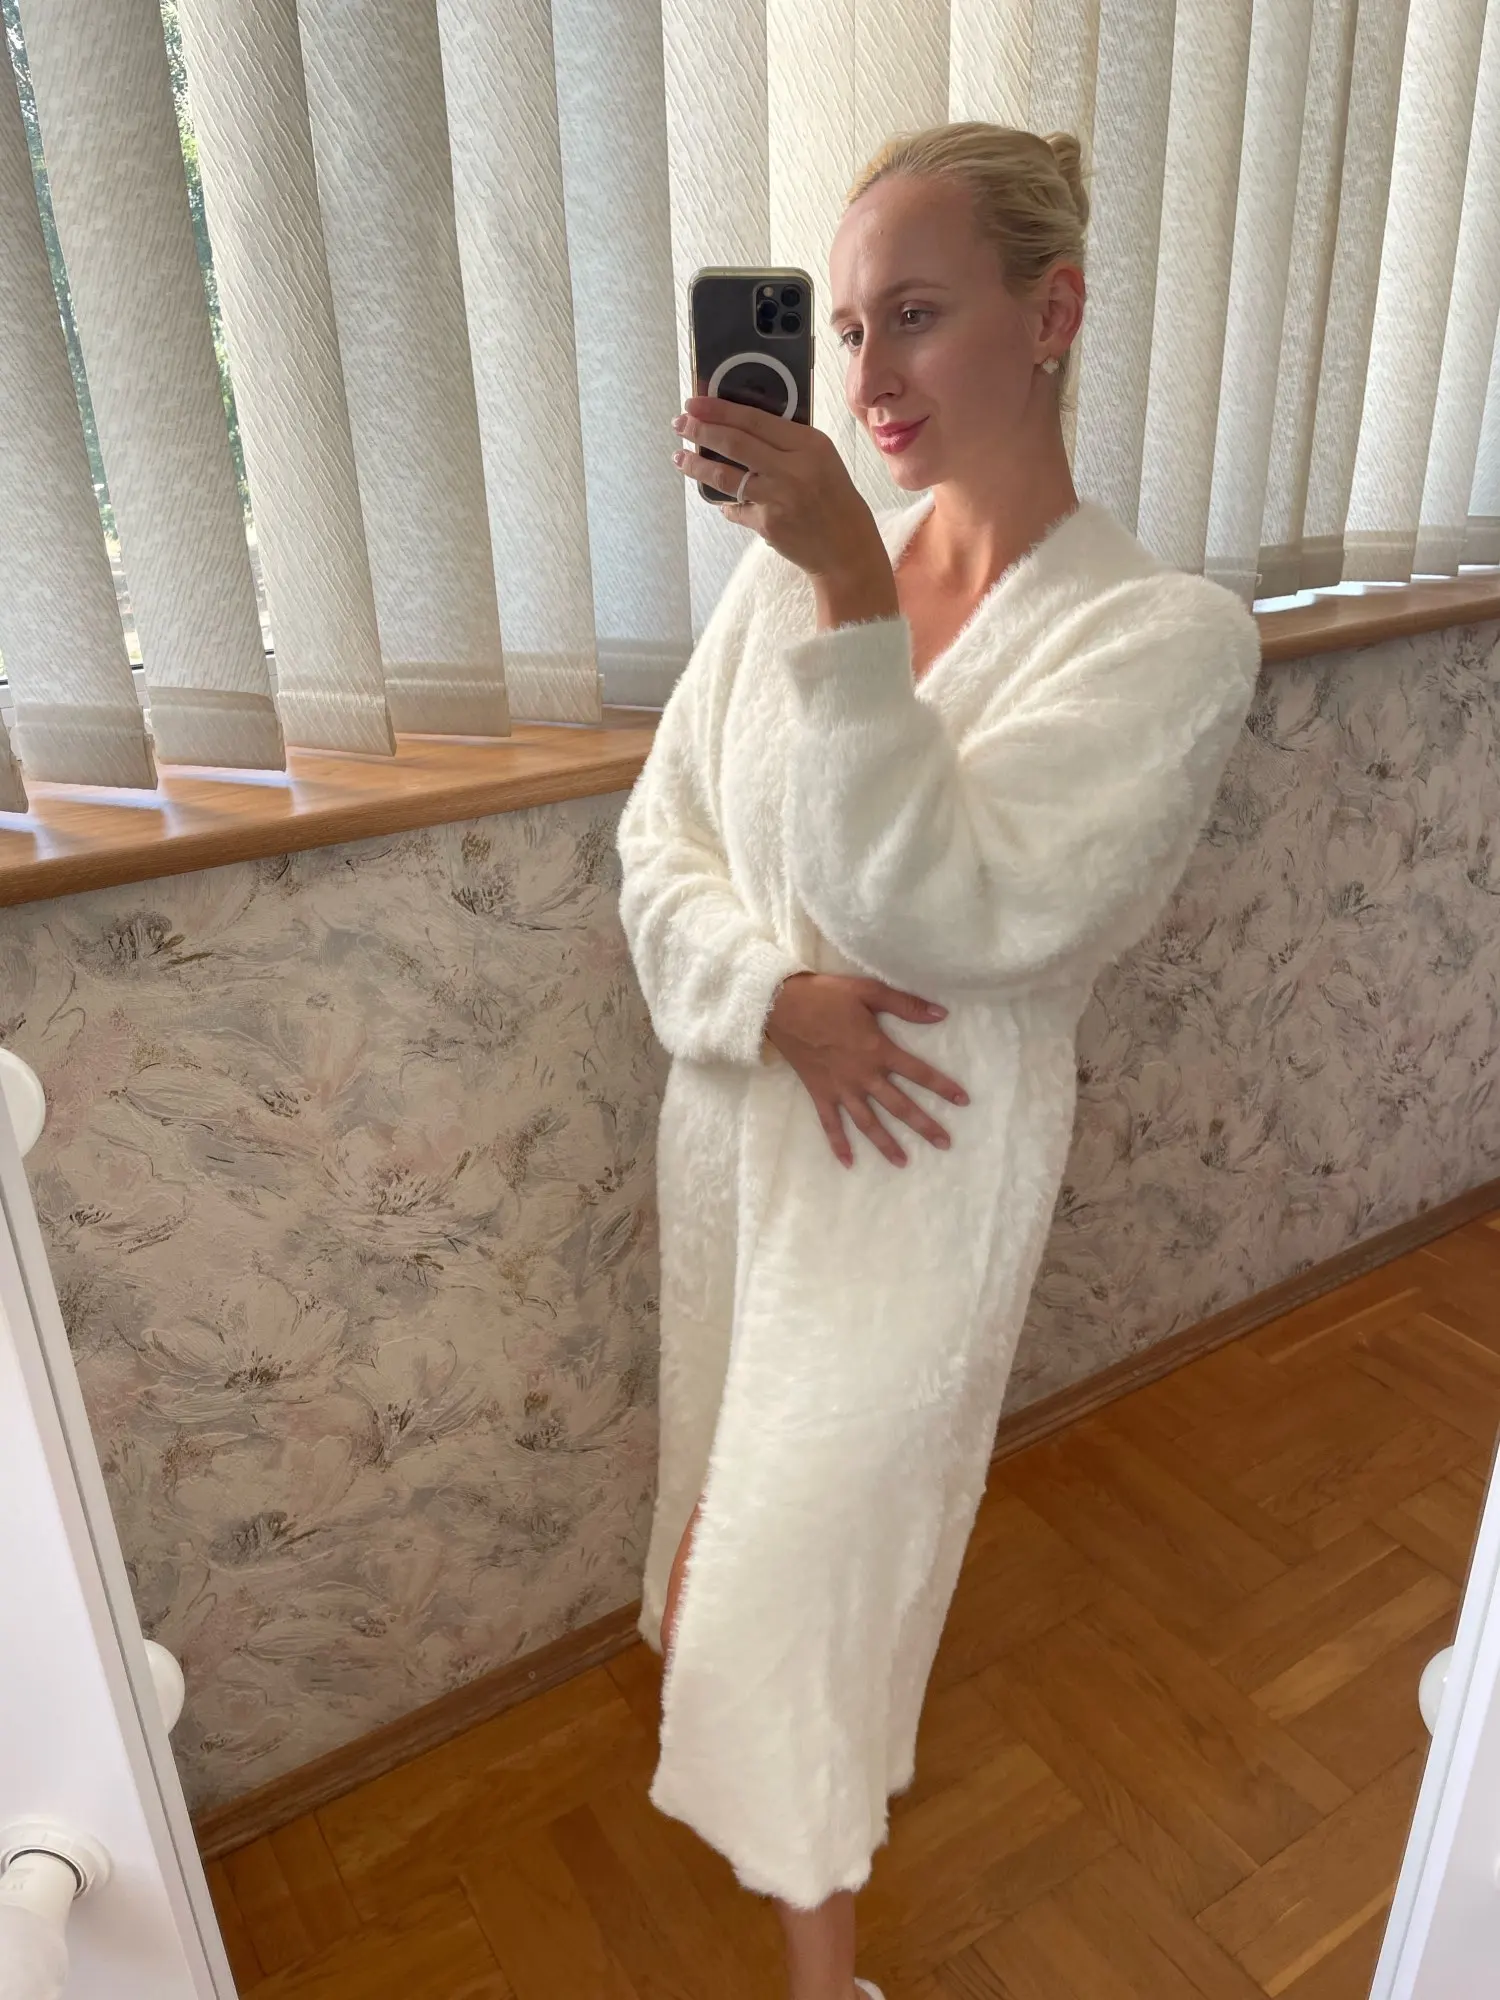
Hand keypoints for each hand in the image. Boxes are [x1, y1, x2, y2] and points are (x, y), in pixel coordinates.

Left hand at [671, 396, 896, 611]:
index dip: (719, 409)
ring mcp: (778, 498)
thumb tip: (739, 425)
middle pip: (735, 443)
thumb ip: (787, 442)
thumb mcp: (822, 459)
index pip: (755, 419)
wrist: (847, 550)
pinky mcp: (767, 524)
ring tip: (680, 457)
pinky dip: (726, 504)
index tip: (695, 402)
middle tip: (679, 423)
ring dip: (697, 465)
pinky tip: (720, 501)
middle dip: (700, 430)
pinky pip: (735, 508)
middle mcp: (793, 468)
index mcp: (810, 444)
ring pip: (725, 475)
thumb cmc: (835, 499)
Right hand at [765, 972, 969, 1169]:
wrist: (781, 1006)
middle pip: (899, 1106)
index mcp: (877, 1050)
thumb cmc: (826, 996)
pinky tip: (848, 1163)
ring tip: (903, 1162)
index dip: (942, 1086)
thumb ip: (905, 1005)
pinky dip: (839, 1144)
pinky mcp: (820, 1093)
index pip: (918, 1072)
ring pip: (868, 1122)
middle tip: (944, 1143)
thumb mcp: (868, 991)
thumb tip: (940, 1014)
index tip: (963, 1101)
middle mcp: (863, 1076)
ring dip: (886, 1143)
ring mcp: (840, 1088)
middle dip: (923, 1125)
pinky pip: (830, 1124)